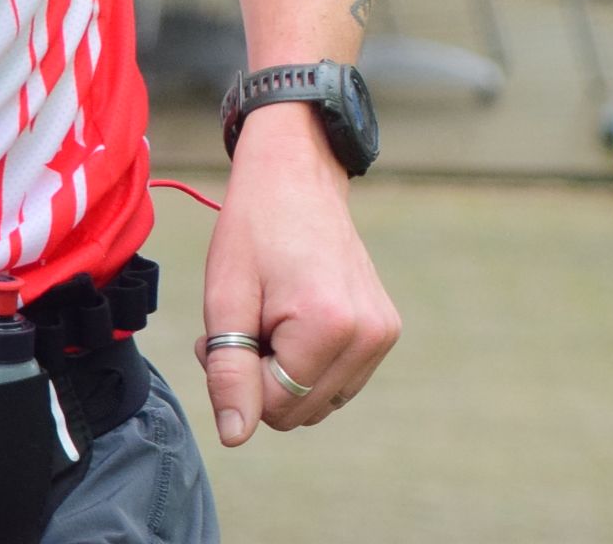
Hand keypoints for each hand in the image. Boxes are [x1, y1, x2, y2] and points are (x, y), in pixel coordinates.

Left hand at [197, 104, 398, 445]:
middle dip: (262, 380)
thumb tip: (236, 435)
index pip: (271, 406)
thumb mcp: (226, 300)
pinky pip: (337, 384)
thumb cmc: (256, 230)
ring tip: (273, 319)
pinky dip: (308, 367)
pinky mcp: (386, 330)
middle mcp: (369, 334)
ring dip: (285, 376)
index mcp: (331, 325)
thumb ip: (229, 372)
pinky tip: (297, 321)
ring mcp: (383, 333)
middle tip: (251, 321)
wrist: (299, 177)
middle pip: (297, 411)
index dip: (237, 377)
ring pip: (317, 403)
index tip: (233, 328)